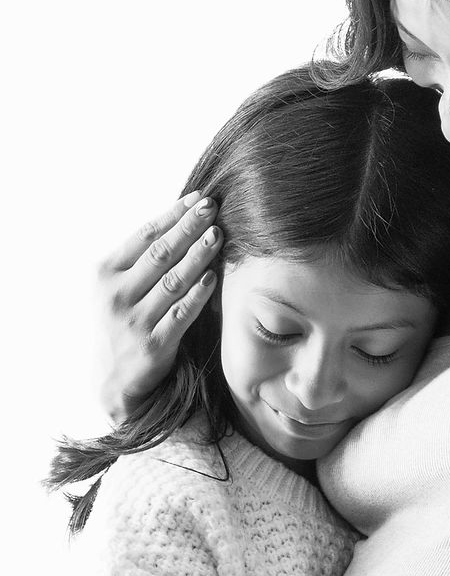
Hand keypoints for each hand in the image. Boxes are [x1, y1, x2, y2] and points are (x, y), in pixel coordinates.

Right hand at [95, 194, 222, 419]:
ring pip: (172, 281)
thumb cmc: (125, 320)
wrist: (114, 377)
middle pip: (159, 254)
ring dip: (197, 255)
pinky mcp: (153, 345)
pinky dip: (198, 294)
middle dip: (188, 227)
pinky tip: (213, 276)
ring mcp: (134, 321)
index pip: (144, 235)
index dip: (173, 215)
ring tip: (217, 235)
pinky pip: (182, 313)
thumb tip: (183, 217)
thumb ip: (142, 258)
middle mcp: (116, 295)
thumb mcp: (120, 286)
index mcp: (105, 273)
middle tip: (212, 208)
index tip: (197, 198)